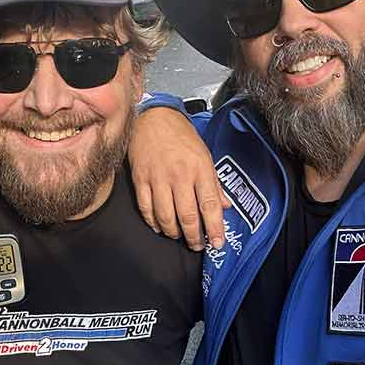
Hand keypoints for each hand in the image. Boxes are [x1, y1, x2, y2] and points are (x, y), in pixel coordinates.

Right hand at [128, 107, 230, 251]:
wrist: (153, 119)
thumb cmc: (182, 137)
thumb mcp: (205, 156)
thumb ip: (213, 184)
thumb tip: (224, 207)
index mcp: (200, 169)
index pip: (210, 205)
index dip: (214, 228)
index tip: (217, 243)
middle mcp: (180, 175)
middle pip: (187, 216)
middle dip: (194, 236)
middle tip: (197, 245)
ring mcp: (158, 178)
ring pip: (166, 216)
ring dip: (174, 232)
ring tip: (179, 236)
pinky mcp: (140, 179)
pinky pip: (146, 208)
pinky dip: (153, 222)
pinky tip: (160, 227)